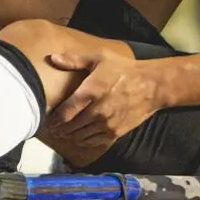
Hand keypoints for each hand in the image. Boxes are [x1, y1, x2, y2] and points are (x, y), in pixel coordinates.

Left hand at [44, 48, 166, 158]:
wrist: (151, 85)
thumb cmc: (124, 69)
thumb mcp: (99, 58)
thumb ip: (74, 60)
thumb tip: (53, 58)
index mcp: (90, 93)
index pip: (65, 113)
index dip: (53, 120)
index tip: (47, 119)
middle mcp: (97, 111)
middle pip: (70, 127)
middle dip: (59, 129)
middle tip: (52, 128)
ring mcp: (106, 124)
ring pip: (80, 136)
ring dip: (70, 136)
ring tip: (63, 133)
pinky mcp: (115, 132)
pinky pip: (94, 141)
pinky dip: (84, 141)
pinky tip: (79, 137)